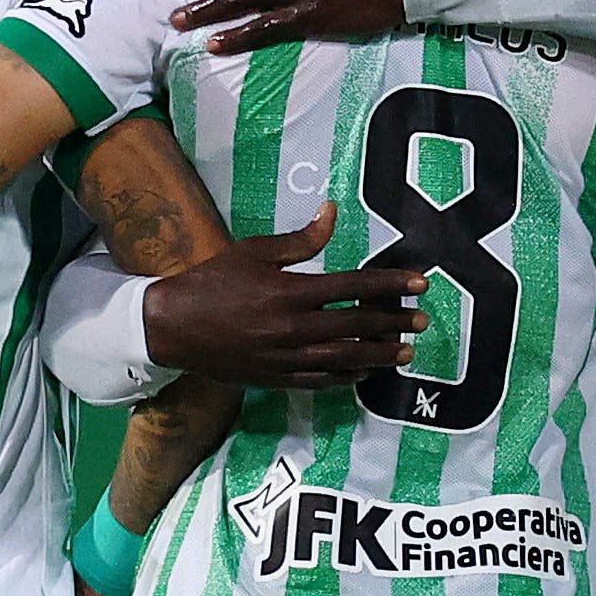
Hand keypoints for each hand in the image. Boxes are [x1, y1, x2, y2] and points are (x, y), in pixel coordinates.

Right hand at [138, 203, 428, 383]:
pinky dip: (348, 377)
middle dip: (393, 323)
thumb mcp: (254, 251)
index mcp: (290, 291)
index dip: (390, 286)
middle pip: (356, 326)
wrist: (174, 326)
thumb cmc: (213, 281)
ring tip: (405, 352)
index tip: (419, 284)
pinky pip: (321, 381)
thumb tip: (332, 213)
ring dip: (378, 354)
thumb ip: (300, 240)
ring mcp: (286, 358)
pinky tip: (366, 372)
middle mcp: (293, 328)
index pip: (353, 288)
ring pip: (345, 359)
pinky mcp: (277, 379)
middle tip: (422, 321)